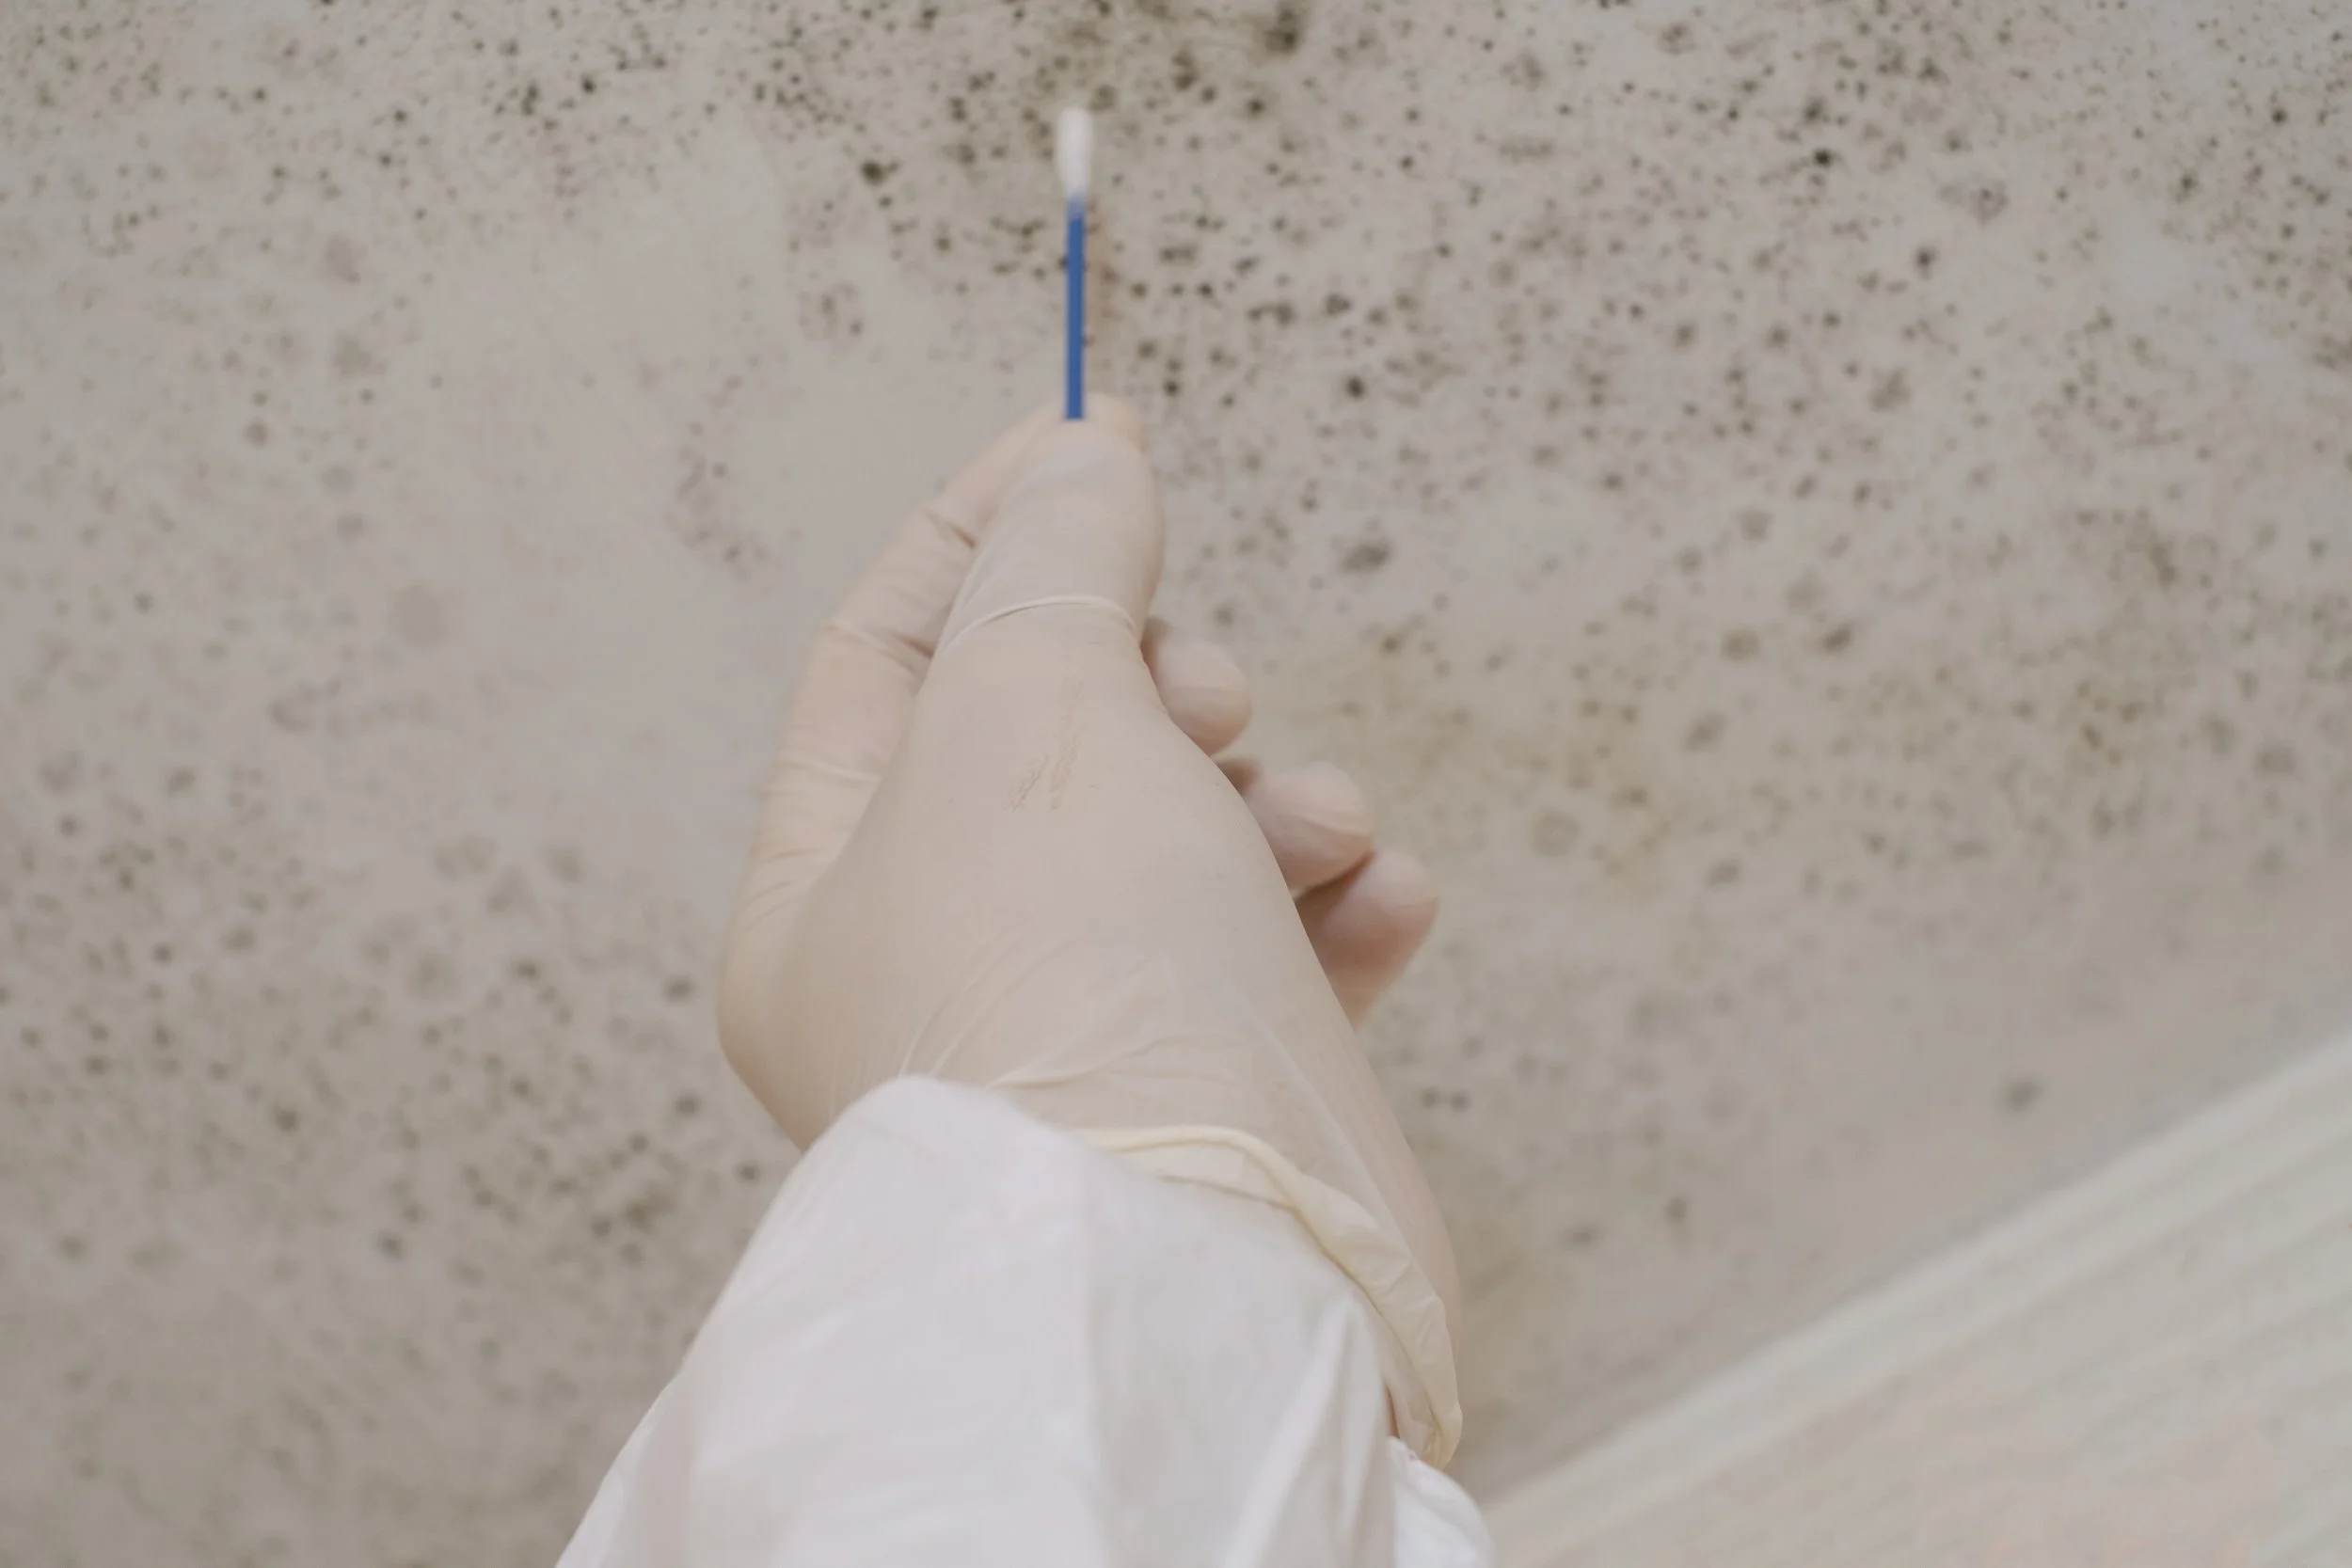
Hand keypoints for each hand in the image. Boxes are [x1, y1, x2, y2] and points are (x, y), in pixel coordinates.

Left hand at [717, 398, 1460, 1329]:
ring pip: (1189, 832)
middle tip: (1204, 699)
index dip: (988, 530)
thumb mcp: (1028, 711)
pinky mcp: (1222, 1083)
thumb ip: (1056, 563)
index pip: (886, 654)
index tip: (1092, 437)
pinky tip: (1379, 895)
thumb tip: (1085, 456)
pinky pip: (1285, 942)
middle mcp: (943, 966)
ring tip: (1309, 823)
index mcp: (829, 894)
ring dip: (1272, 794)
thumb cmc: (1068, 988)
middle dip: (1155, 682)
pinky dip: (1340, 898)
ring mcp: (1086, 1029)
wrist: (1214, 1260)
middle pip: (1053, 735)